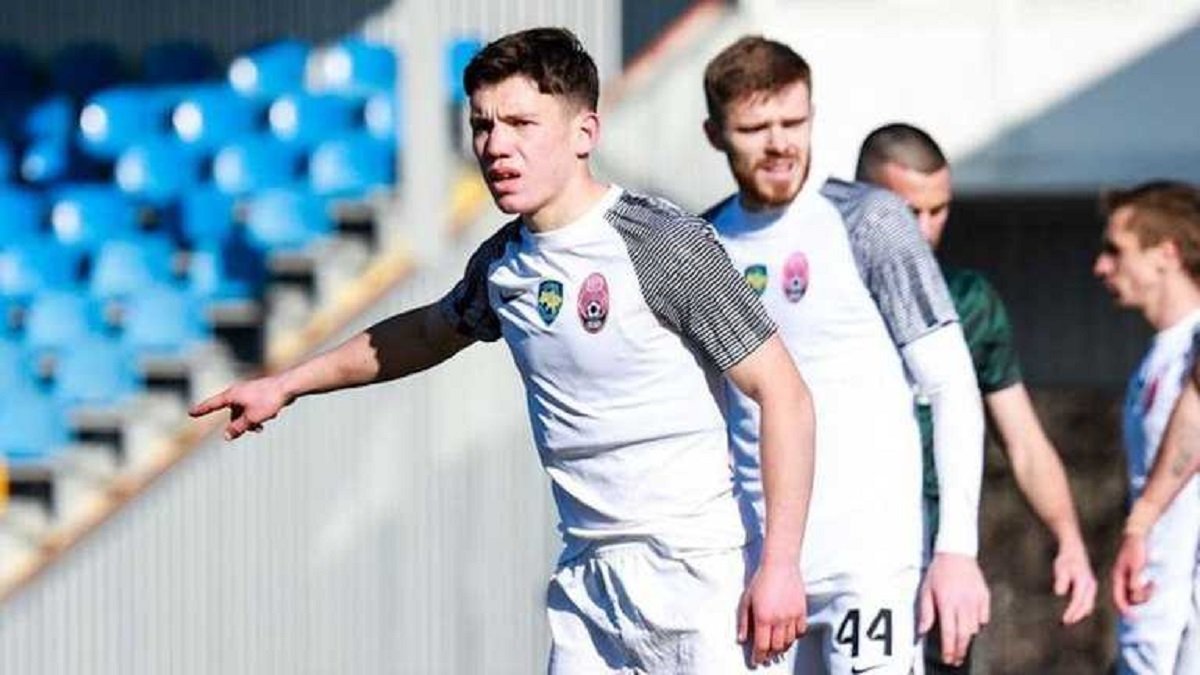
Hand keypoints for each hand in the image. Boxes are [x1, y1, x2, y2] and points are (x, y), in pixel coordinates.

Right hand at [189, 375, 291, 439]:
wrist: (289, 386)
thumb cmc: (269, 400)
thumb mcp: (251, 418)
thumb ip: (238, 428)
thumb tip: (226, 437)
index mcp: (232, 394)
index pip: (212, 404)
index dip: (202, 410)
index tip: (191, 413)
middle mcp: (238, 392)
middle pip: (232, 414)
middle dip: (240, 424)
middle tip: (255, 429)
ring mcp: (249, 392)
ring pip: (245, 413)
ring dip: (252, 422)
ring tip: (264, 424)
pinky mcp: (260, 394)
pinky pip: (255, 409)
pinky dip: (260, 415)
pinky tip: (272, 414)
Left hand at [738, 560, 806, 665]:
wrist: (780, 565)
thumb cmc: (761, 580)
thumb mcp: (746, 600)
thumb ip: (743, 622)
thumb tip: (741, 639)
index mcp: (763, 618)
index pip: (762, 646)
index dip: (759, 656)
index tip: (756, 660)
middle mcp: (779, 620)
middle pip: (776, 647)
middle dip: (770, 654)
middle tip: (766, 656)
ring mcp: (792, 616)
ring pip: (789, 641)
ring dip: (782, 647)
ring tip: (776, 648)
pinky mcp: (802, 611)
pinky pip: (801, 631)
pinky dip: (795, 637)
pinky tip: (788, 635)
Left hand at [918, 552, 989, 666]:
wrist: (956, 552)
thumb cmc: (939, 571)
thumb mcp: (926, 590)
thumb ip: (925, 612)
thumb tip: (922, 631)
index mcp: (947, 602)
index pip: (949, 633)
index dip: (949, 649)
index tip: (948, 658)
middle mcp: (963, 603)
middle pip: (964, 635)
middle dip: (960, 650)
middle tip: (956, 658)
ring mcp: (976, 600)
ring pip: (975, 628)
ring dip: (967, 637)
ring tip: (961, 643)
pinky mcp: (985, 596)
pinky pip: (984, 617)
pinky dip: (978, 623)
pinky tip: (971, 623)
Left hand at [1052, 539, 1096, 623]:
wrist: (1074, 550)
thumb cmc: (1066, 560)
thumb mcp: (1061, 568)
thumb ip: (1061, 580)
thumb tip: (1060, 592)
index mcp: (1083, 581)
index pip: (1078, 601)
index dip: (1072, 611)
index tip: (1065, 619)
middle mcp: (1090, 585)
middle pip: (1086, 605)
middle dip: (1077, 615)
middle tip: (1066, 622)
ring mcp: (1092, 586)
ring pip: (1089, 604)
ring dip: (1080, 613)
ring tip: (1070, 619)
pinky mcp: (1090, 587)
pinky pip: (1088, 601)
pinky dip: (1083, 608)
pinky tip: (1076, 612)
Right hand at [1112, 533, 1153, 616]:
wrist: (1136, 535)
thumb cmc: (1135, 548)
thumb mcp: (1137, 565)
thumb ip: (1135, 580)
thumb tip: (1135, 595)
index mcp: (1117, 577)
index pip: (1118, 598)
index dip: (1125, 609)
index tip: (1133, 617)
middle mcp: (1120, 580)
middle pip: (1127, 598)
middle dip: (1138, 602)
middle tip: (1150, 596)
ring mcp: (1126, 577)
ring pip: (1134, 594)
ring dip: (1144, 595)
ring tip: (1154, 585)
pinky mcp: (1132, 575)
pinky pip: (1138, 588)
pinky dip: (1146, 589)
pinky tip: (1153, 583)